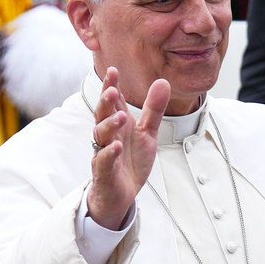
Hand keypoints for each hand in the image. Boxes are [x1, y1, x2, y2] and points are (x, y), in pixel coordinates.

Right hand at [86, 67, 169, 229]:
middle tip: (112, 89)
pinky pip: (104, 161)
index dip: (111, 86)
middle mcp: (108, 135)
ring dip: (109, 125)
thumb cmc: (131, 161)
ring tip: (120, 116)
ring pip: (101, 136)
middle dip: (106, 101)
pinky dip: (109, 153)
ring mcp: (104, 153)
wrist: (122, 193)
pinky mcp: (104, 172)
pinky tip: (115, 146)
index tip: (113, 70)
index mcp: (118, 124)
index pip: (113, 102)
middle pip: (103, 115)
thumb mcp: (148, 133)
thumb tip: (163, 82)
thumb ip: (154, 109)